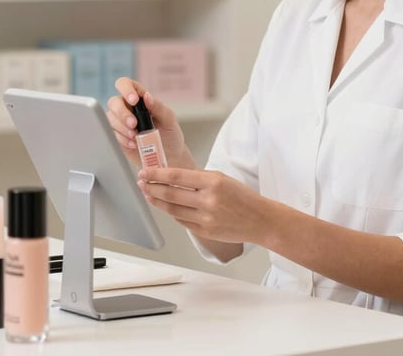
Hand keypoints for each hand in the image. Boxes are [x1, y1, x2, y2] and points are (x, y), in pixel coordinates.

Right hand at [107, 77, 187, 167]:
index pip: (125, 84)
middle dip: (122, 113)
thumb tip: (147, 96)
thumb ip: (158, 107)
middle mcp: (127, 107)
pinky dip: (122, 139)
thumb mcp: (168, 119)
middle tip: (134, 124)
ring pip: (110, 118)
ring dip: (122, 128)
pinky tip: (134, 144)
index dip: (126, 89)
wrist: (169, 155)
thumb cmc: (169, 133)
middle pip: (113, 102)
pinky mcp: (117, 136)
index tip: (134, 100)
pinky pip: (111, 134)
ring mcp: (120, 122)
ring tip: (136, 137)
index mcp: (139, 98)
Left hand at [137, 167, 270, 245]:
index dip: (157, 174)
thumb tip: (172, 176)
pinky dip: (171, 213)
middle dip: (152, 188)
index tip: (145, 172)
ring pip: (172, 209)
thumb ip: (198, 178)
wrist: (260, 220)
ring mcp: (205, 218)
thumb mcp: (222, 178)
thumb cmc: (243, 197)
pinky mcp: (204, 231)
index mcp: (213, 182)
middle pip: (170, 194)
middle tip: (142, 183)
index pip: (177, 176)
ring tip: (149, 194)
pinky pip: (182, 221)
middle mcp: (208, 200)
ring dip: (157, 201)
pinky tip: (165, 207)